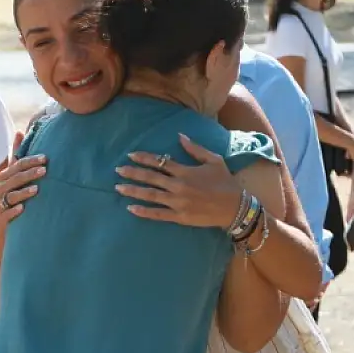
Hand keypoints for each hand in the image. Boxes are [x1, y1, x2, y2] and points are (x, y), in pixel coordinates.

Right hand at [0, 155, 45, 232]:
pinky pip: (6, 214)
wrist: (4, 230)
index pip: (17, 165)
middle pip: (14, 178)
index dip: (30, 160)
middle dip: (29, 173)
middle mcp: (0, 189)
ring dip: (23, 192)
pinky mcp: (0, 220)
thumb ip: (16, 157)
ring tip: (37, 189)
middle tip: (45, 170)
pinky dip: (14, 211)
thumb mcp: (14, 177)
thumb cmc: (12, 199)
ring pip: (10, 195)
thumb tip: (20, 131)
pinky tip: (23, 209)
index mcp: (5, 178)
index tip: (45, 158)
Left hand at [116, 134, 241, 228]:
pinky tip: (131, 208)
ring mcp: (177, 202)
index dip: (144, 158)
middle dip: (133, 173)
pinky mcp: (179, 217)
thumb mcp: (213, 160)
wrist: (235, 207)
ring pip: (150, 195)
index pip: (160, 162)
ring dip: (133, 191)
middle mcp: (178, 186)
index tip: (130, 155)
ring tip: (118, 188)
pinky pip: (158, 214)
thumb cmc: (225, 182)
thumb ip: (195, 149)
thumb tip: (180, 136)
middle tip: (118, 170)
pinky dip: (144, 211)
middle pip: (150, 177)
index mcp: (185, 171)